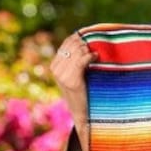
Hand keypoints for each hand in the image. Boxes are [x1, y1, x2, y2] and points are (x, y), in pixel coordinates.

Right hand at [50, 32, 97, 150]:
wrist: (83, 114)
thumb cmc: (83, 94)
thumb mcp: (76, 75)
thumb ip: (75, 61)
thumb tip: (84, 41)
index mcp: (54, 66)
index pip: (66, 44)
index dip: (79, 38)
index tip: (91, 37)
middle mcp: (55, 69)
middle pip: (71, 46)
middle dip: (85, 43)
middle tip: (96, 45)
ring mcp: (62, 75)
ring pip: (76, 52)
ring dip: (88, 49)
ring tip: (96, 52)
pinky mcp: (72, 81)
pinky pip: (81, 61)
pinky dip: (90, 56)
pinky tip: (96, 57)